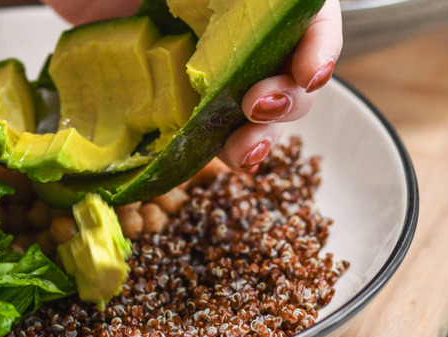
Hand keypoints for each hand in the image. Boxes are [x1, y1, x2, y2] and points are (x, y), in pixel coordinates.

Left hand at [42, 0, 343, 173]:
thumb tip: (276, 4)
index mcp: (249, 0)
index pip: (309, 19)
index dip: (320, 47)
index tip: (309, 73)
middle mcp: (236, 31)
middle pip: (288, 71)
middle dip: (288, 99)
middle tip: (259, 108)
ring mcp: (206, 67)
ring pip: (253, 109)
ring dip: (259, 135)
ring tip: (244, 154)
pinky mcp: (175, 99)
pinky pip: (206, 129)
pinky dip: (215, 148)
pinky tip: (221, 161)